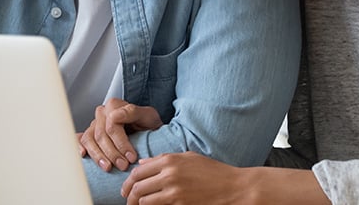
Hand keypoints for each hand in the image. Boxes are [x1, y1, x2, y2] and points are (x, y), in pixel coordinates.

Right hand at [77, 98, 162, 171]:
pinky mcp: (90, 134)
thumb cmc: (148, 124)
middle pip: (101, 135)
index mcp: (114, 105)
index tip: (131, 157)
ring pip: (89, 139)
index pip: (112, 126)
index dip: (121, 143)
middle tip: (123, 165)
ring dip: (98, 155)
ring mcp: (94, 124)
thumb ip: (133, 112)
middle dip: (112, 153)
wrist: (147, 131)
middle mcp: (102, 113)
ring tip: (108, 167)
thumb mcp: (148, 116)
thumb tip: (114, 116)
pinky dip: (79, 147)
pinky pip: (80, 140)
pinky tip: (83, 155)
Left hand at [120, 152, 243, 204]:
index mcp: (169, 160)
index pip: (138, 171)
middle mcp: (169, 174)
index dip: (127, 182)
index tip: (125, 189)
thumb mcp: (188, 158)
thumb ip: (163, 159)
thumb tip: (141, 163)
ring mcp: (174, 190)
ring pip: (144, 200)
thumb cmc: (212, 171)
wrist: (233, 187)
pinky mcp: (180, 204)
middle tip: (127, 202)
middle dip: (128, 196)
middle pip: (137, 187)